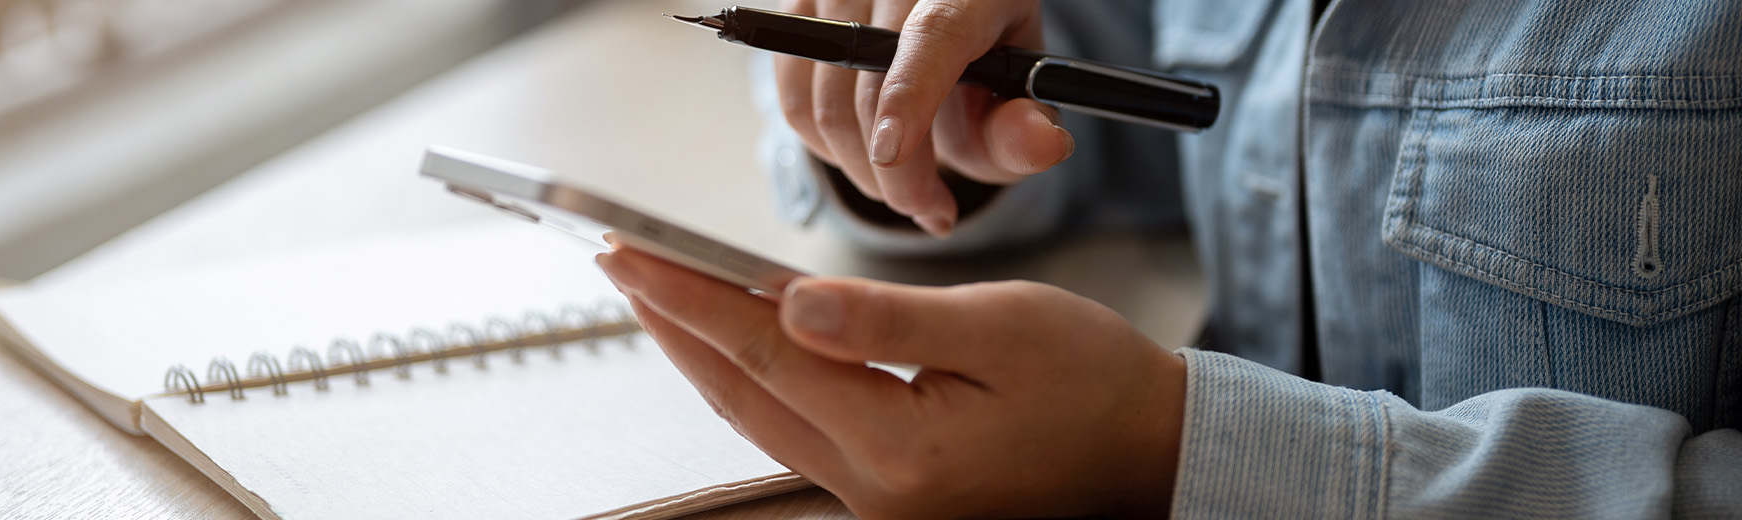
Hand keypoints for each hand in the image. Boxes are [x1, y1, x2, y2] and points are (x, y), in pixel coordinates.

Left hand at [596, 248, 1185, 518]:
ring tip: (662, 294)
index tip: (634, 256)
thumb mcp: (1001, 330)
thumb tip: (790, 304)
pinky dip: (755, 377)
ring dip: (707, 352)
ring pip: (761, 415)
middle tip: (623, 265)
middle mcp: (877, 488)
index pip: (767, 354)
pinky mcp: (889, 489)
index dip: (692, 300)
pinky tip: (738, 342)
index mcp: (902, 448)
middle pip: (745, 392)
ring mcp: (878, 498)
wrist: (1149, 452)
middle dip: (677, 324)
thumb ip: (888, 320)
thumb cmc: (1093, 385)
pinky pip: (794, 427)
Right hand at [775, 0, 1074, 237]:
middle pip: (870, 85)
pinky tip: (864, 149)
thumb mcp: (1017, 100)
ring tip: (903, 184)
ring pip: (821, 100)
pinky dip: (824, 143)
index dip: (908, 96)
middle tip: (928, 210)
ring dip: (856, 168)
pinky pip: (792, 95)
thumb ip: (1024, 131)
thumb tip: (1046, 144)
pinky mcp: (799, 8)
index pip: (933, 35)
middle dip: (893, 174)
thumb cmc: (984, 67)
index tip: (892, 156)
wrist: (944, 23)